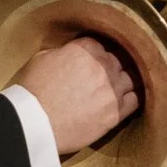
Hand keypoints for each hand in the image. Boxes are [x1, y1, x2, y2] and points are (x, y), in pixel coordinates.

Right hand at [15, 36, 138, 154]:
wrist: (34, 122)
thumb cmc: (32, 91)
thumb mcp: (41, 58)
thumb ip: (62, 52)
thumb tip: (70, 54)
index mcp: (85, 50)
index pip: (98, 44)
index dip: (93, 52)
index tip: (89, 59)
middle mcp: (104, 66)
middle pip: (116, 60)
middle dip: (109, 65)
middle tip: (101, 74)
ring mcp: (113, 90)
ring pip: (130, 78)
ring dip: (123, 80)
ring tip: (117, 85)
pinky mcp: (116, 113)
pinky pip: (135, 100)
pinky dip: (131, 97)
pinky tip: (127, 98)